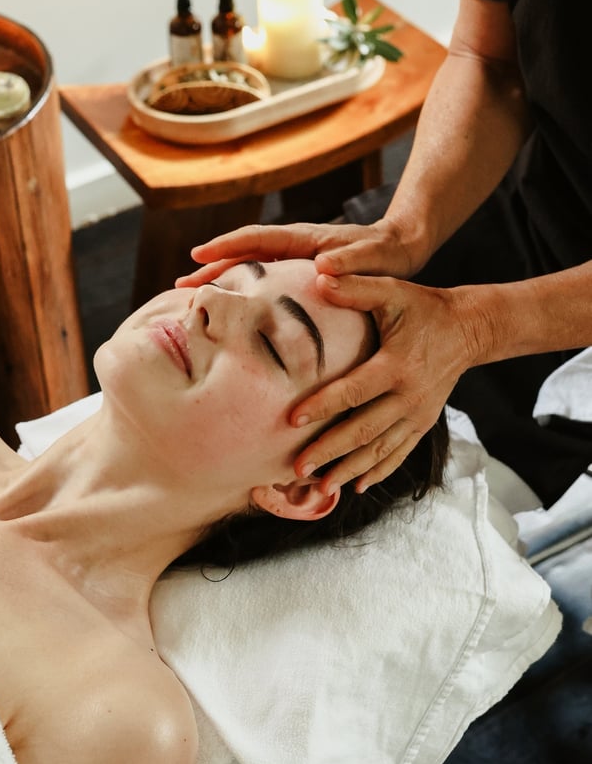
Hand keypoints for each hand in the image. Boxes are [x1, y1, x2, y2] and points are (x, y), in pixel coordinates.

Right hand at [176, 217, 427, 289]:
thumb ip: (351, 262)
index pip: (256, 239)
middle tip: (180, 287)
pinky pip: (261, 278)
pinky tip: (231, 308)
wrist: (401, 247)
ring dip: (221, 279)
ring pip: (248, 266)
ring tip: (193, 297)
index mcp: (304, 239)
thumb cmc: (387, 253)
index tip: (198, 256)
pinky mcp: (298, 273)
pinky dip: (241, 289)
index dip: (226, 247)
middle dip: (211, 268)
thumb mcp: (374, 258)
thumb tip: (321, 266)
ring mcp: (293, 259)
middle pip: (242, 253)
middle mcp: (293, 246)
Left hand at [292, 274, 476, 491]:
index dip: (324, 404)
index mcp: (397, 365)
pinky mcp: (423, 424)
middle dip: (330, 451)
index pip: (355, 390)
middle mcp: (410, 396)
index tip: (293, 418)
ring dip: (350, 470)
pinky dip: (377, 472)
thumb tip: (319, 275)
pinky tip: (355, 486)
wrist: (469, 329)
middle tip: (298, 468)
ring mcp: (418, 414)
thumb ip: (356, 287)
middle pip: (365, 430)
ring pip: (381, 450)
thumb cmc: (423, 307)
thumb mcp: (393, 293)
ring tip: (320, 488)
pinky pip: (399, 454)